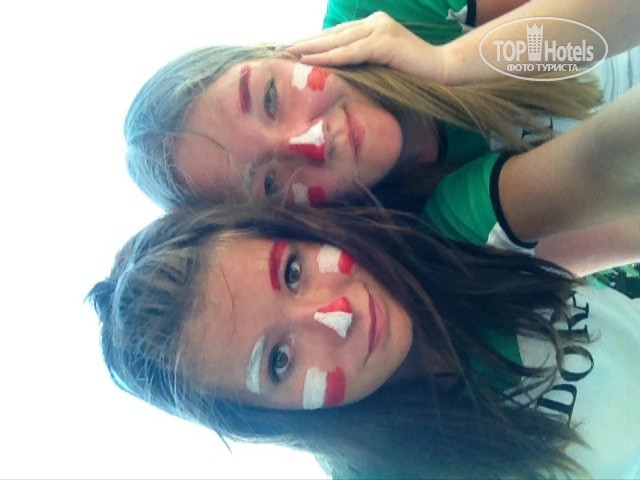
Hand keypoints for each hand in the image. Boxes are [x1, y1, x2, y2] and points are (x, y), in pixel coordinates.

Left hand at [285, 12, 447, 83]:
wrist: (443, 71)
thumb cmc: (414, 75)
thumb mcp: (381, 67)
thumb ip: (362, 65)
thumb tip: (337, 77)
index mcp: (373, 27)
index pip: (337, 35)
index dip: (314, 43)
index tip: (291, 50)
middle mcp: (375, 23)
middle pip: (333, 35)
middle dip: (306, 43)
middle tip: (281, 49)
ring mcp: (380, 29)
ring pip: (338, 41)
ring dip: (311, 48)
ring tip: (289, 54)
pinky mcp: (385, 43)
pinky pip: (351, 52)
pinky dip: (330, 57)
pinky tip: (311, 60)